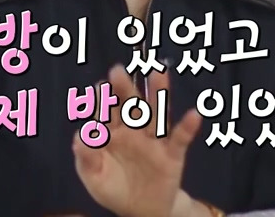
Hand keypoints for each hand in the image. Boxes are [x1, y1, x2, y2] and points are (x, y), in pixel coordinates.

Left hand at [72, 65, 204, 216]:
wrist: (141, 211)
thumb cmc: (114, 188)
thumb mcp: (94, 178)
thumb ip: (87, 159)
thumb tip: (80, 138)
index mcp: (111, 133)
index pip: (106, 112)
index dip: (102, 99)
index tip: (100, 87)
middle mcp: (133, 131)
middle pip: (129, 106)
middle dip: (124, 89)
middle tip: (117, 71)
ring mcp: (153, 141)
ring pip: (155, 114)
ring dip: (157, 94)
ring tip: (158, 72)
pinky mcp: (171, 155)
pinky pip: (180, 139)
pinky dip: (187, 127)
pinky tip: (194, 114)